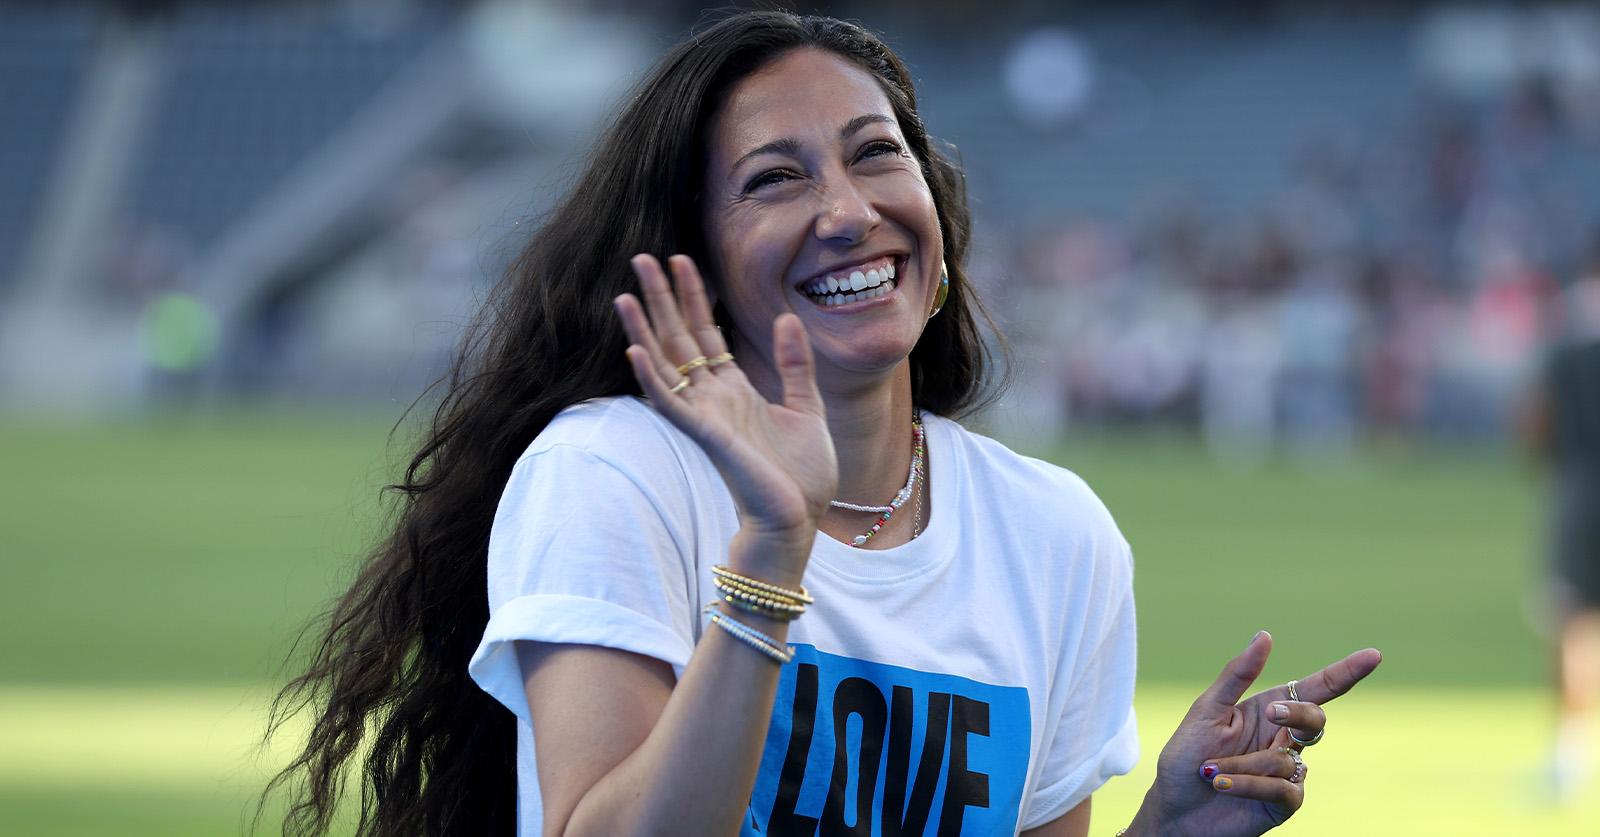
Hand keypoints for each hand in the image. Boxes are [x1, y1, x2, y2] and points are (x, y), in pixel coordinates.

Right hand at [613, 254, 837, 577]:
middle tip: (642, 257)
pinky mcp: (707, 436)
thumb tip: (787, 318)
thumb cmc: (803, 474)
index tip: (682, 260)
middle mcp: (713, 398)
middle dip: (661, 298)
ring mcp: (706, 416)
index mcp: (734, 389)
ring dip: (644, 329)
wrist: (800, 517)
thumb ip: (794, 364)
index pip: (706, 333)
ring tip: (624, 294)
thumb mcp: (806, 406)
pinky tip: (635, 350)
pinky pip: (671, 403)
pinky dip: (652, 377)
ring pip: (665, 364)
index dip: (693, 296)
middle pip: (678, 338)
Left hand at [1134, 631, 1381, 836]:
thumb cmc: (1187, 757)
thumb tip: (1265, 635)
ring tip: (1211, 770)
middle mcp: (1283, 739)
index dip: (1345, 673)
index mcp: (1268, 710)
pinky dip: (1248, 784)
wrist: (1175, 808)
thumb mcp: (1207, 710)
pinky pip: (1283, 788)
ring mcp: (1287, 772)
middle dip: (1297, 713)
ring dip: (1244, 763)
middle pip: (1315, 719)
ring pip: (1287, 758)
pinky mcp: (1284, 803)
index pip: (1315, 689)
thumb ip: (1238, 675)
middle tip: (1270, 712)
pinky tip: (1221, 784)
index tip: (1374, 655)